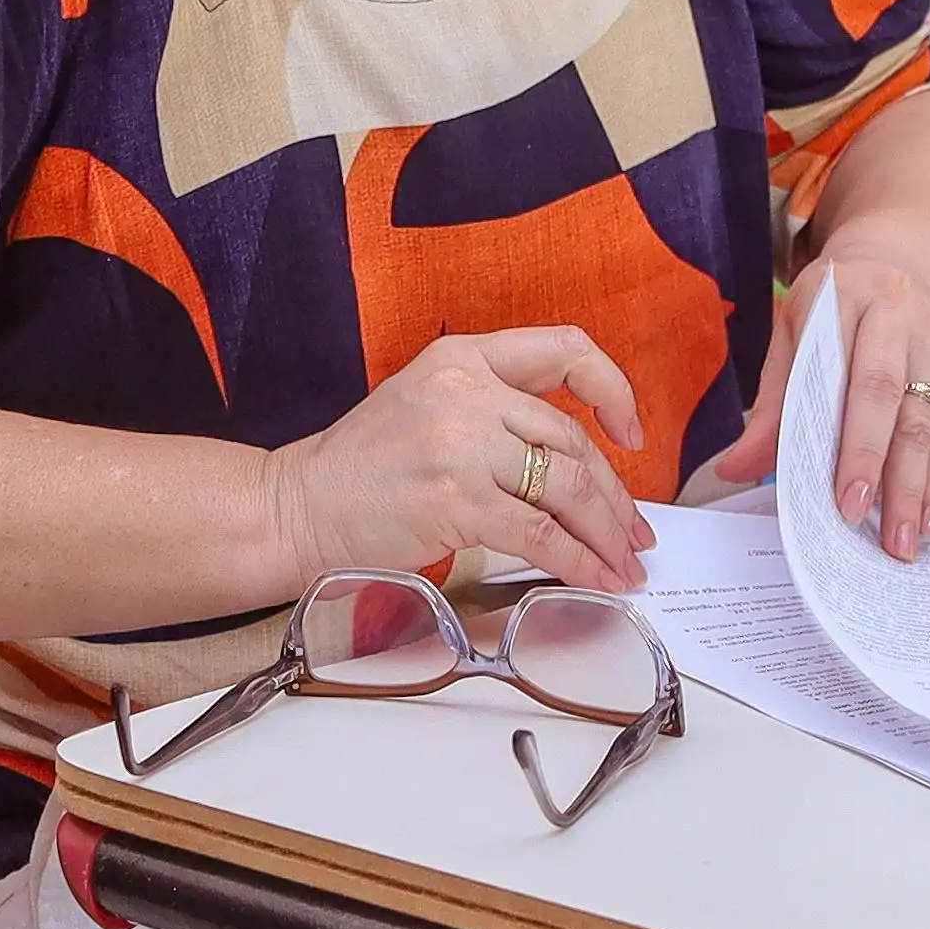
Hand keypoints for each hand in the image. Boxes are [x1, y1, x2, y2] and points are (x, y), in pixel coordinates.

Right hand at [263, 329, 653, 594]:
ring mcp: (462, 445)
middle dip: (615, 496)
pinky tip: (596, 579)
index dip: (612, 390)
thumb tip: (571, 459)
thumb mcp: (427, 403)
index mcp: (462, 357)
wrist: (295, 509)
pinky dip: (578, 562)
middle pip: (573, 440)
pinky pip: (541, 534)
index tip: (630, 433)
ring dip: (605, 534)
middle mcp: (467, 392)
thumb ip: (493, 409)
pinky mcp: (457, 501)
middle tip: (634, 532)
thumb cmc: (361, 469)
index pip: (565, 350)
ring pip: (568, 488)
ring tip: (622, 563)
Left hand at [707, 249, 929, 558]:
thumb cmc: (840, 300)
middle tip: (864, 522)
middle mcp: (899, 311)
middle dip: (877, 466)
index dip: (845, 438)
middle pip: (891, 396)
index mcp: (844, 296)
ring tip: (902, 539)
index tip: (838, 496)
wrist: (909, 254)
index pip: (844, 372)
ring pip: (929, 419)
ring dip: (915, 485)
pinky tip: (927, 512)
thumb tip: (737, 466)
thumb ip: (771, 401)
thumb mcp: (794, 329)